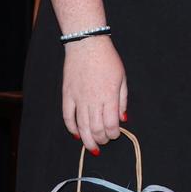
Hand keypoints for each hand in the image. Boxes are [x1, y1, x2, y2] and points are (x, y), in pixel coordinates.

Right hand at [62, 36, 127, 152]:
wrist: (87, 45)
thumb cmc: (108, 60)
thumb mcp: (122, 78)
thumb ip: (122, 100)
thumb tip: (123, 119)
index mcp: (109, 95)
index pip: (111, 124)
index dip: (113, 133)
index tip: (115, 134)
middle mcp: (93, 100)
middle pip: (96, 128)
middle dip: (101, 139)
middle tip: (104, 141)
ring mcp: (78, 98)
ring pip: (81, 126)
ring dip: (87, 139)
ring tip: (92, 146)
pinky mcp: (67, 95)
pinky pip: (67, 117)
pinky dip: (72, 128)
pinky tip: (77, 134)